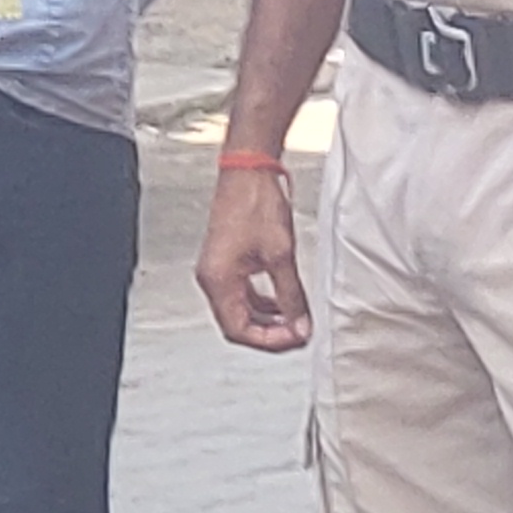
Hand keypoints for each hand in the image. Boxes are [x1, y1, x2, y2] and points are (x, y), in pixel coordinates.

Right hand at [195, 164, 312, 352]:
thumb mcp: (281, 256)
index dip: (269, 340)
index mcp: (217, 280)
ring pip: (241, 310)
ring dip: (268, 319)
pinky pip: (243, 294)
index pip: (238, 329)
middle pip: (237, 324)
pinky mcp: (227, 261)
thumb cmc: (254, 204)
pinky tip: (283, 302)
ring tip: (295, 321)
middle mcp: (212, 278)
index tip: (295, 338)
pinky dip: (263, 303)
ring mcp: (218, 269)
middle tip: (298, 334)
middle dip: (270, 333)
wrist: (248, 172)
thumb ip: (291, 296)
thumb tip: (300, 323)